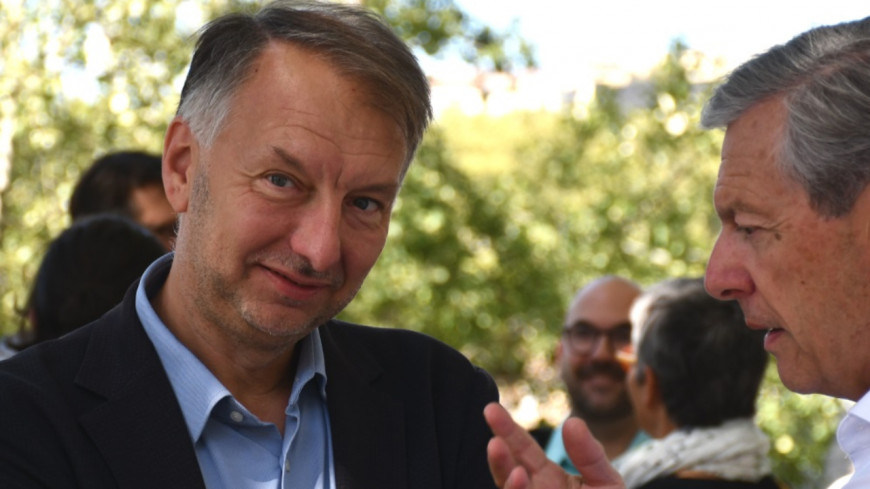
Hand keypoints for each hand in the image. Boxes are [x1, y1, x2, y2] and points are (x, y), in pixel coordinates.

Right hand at [484, 402, 625, 488]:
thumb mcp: (607, 482)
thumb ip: (590, 454)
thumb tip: (572, 422)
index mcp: (547, 477)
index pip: (522, 449)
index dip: (507, 429)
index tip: (490, 409)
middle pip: (508, 472)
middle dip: (500, 458)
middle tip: (495, 442)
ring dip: (509, 486)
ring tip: (519, 474)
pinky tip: (524, 483)